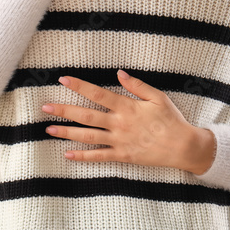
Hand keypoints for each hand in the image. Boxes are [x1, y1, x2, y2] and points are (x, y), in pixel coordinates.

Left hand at [40, 69, 215, 173]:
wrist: (183, 147)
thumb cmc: (172, 120)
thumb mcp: (157, 97)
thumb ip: (137, 85)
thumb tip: (119, 73)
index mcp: (127, 107)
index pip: (98, 94)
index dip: (80, 86)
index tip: (64, 79)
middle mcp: (119, 124)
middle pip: (86, 116)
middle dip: (64, 110)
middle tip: (45, 107)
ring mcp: (119, 141)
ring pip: (88, 136)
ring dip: (67, 132)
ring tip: (49, 129)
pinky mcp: (122, 156)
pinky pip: (99, 157)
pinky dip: (83, 156)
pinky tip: (68, 154)